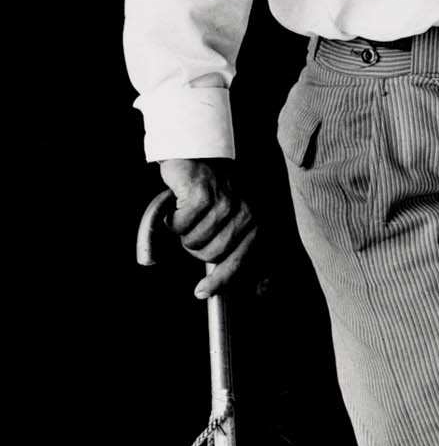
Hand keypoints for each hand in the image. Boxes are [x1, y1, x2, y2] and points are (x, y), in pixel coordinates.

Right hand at [158, 158, 256, 298]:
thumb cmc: (216, 190)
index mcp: (258, 221)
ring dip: (184, 231)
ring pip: (193, 241)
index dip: (220, 281)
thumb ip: (243, 250)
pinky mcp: (202, 195)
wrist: (200, 152)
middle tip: (195, 227)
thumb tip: (259, 291)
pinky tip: (179, 204)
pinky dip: (172, 219)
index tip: (201, 292)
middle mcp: (246, 212)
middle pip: (211, 255)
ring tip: (190, 211)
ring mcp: (225, 203)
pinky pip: (179, 226)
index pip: (240, 261)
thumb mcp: (238, 217)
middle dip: (196, 247)